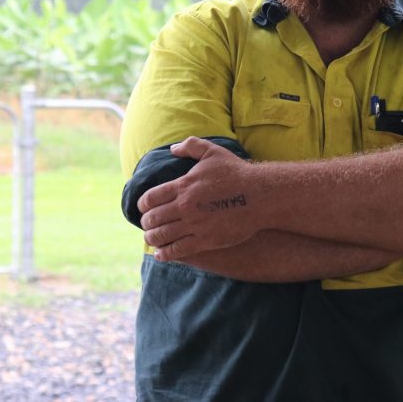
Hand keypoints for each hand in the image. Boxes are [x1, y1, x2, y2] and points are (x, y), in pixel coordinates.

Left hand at [137, 136, 258, 261]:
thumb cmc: (237, 172)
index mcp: (183, 186)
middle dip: (146, 222)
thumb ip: (190, 146)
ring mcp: (195, 225)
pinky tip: (160, 254)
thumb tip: (173, 149)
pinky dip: (165, 253)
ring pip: (162, 235)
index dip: (142, 205)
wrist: (260, 196)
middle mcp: (185, 206)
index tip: (143, 207)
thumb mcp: (212, 152)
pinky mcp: (206, 240)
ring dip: (152, 238)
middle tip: (146, 224)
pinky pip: (178, 250)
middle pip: (153, 218)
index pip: (150, 198)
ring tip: (151, 239)